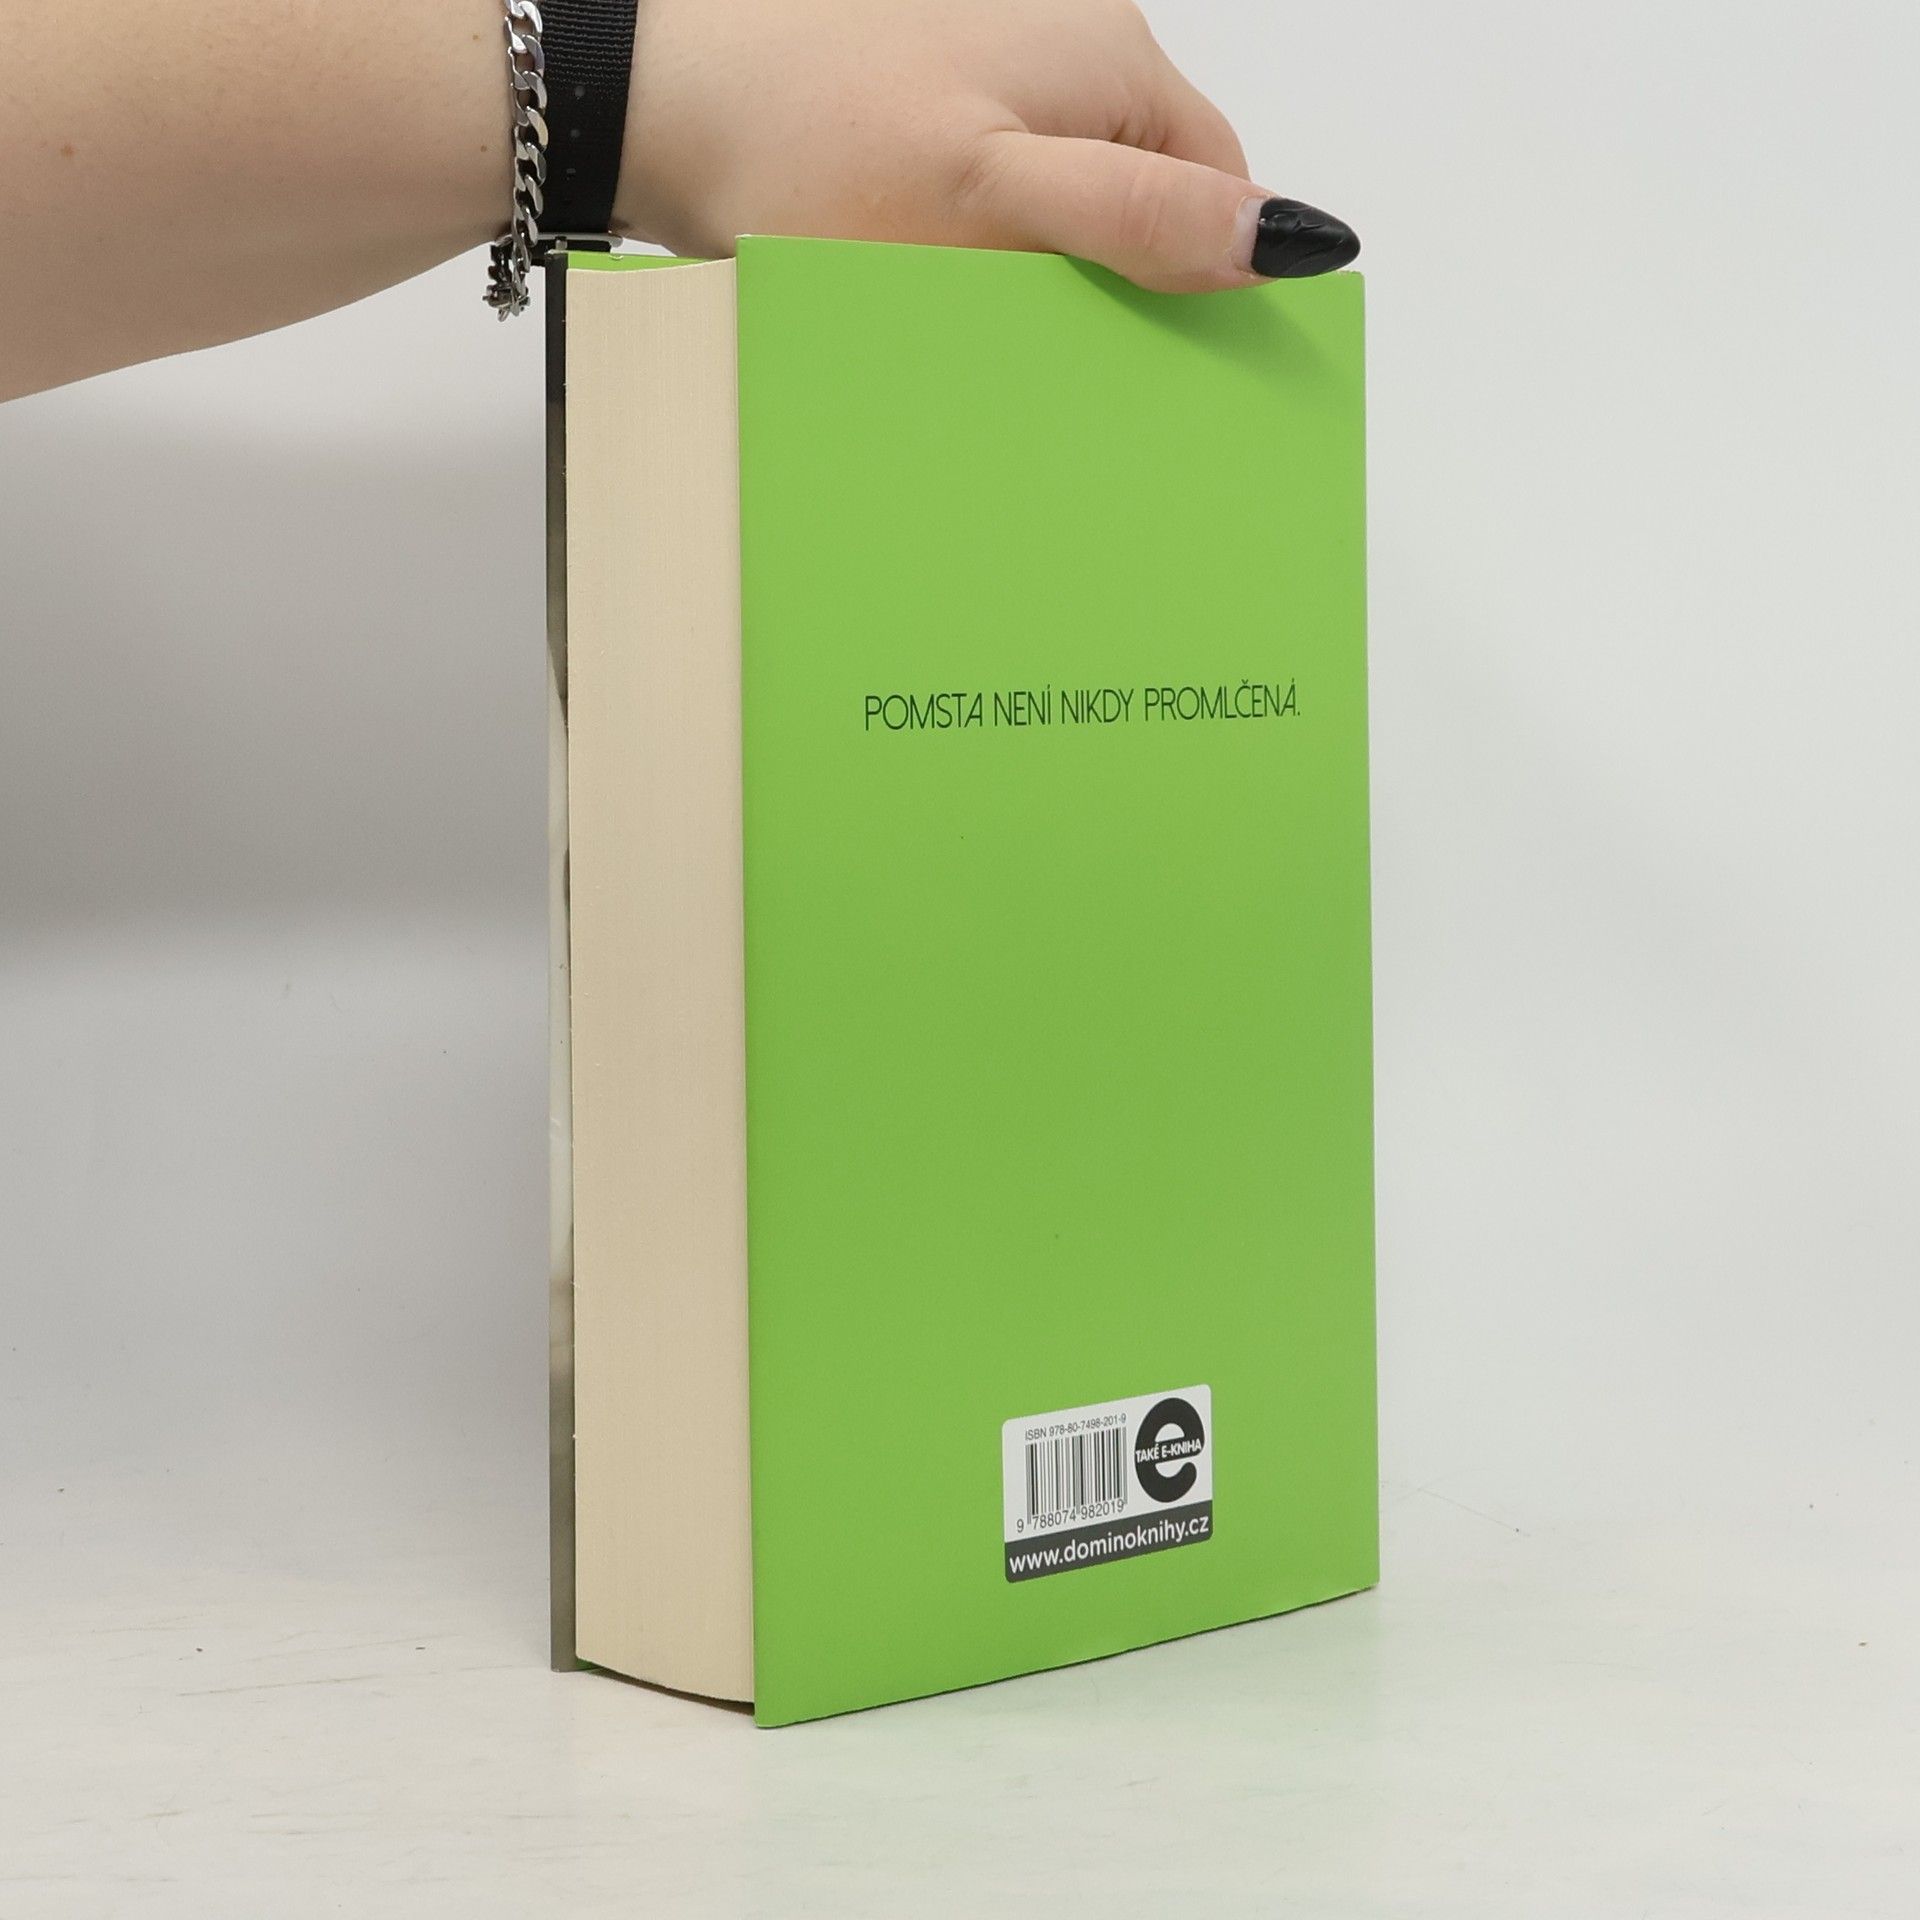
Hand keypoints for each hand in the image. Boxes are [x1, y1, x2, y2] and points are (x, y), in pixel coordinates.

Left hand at [616, 0, 1357, 291]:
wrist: (658, 104)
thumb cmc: (811, 144)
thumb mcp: (992, 198)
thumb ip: (1138, 214)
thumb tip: (1285, 237)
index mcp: (1106, 53)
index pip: (1216, 181)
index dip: (1200, 275)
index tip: (1159, 360)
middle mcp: (1062, 37)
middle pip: (1142, 184)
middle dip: (1115, 275)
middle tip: (1059, 353)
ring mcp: (987, 59)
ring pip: (1065, 189)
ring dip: (1042, 263)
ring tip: (983, 315)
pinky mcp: (924, 93)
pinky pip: (994, 181)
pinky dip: (982, 238)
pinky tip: (935, 276)